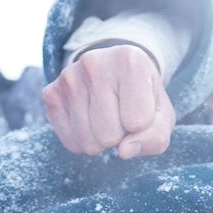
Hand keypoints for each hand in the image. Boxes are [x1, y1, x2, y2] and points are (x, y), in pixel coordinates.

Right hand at [41, 44, 175, 158]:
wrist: (115, 73)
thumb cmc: (143, 98)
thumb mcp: (162, 115)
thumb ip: (156, 137)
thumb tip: (124, 152)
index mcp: (131, 60)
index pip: (138, 122)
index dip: (142, 126)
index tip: (141, 108)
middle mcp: (95, 62)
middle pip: (109, 136)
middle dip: (120, 136)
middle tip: (121, 114)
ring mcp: (68, 77)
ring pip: (89, 142)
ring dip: (102, 141)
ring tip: (106, 117)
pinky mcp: (51, 93)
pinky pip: (71, 142)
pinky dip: (83, 142)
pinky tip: (89, 121)